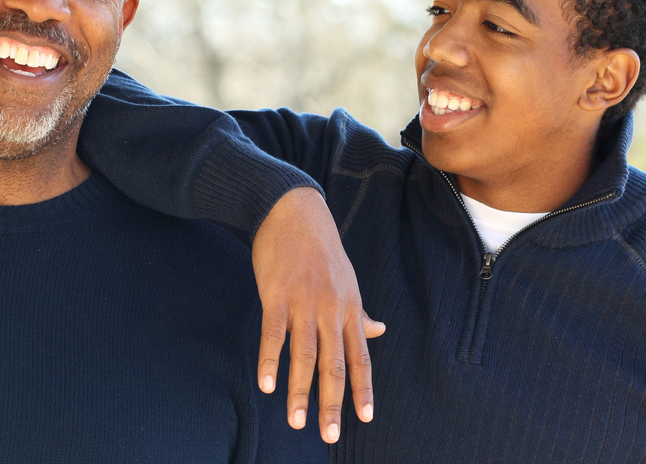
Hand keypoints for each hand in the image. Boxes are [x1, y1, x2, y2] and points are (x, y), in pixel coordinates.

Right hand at [250, 187, 384, 442]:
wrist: (292, 210)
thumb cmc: (320, 249)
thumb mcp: (347, 280)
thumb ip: (359, 312)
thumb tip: (379, 332)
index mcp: (350, 308)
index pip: (360, 357)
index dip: (362, 389)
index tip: (365, 418)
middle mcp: (331, 309)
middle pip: (334, 364)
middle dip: (333, 403)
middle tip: (328, 436)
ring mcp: (304, 302)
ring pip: (305, 355)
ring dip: (300, 391)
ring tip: (297, 421)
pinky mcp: (277, 294)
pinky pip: (274, 333)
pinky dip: (271, 360)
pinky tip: (266, 384)